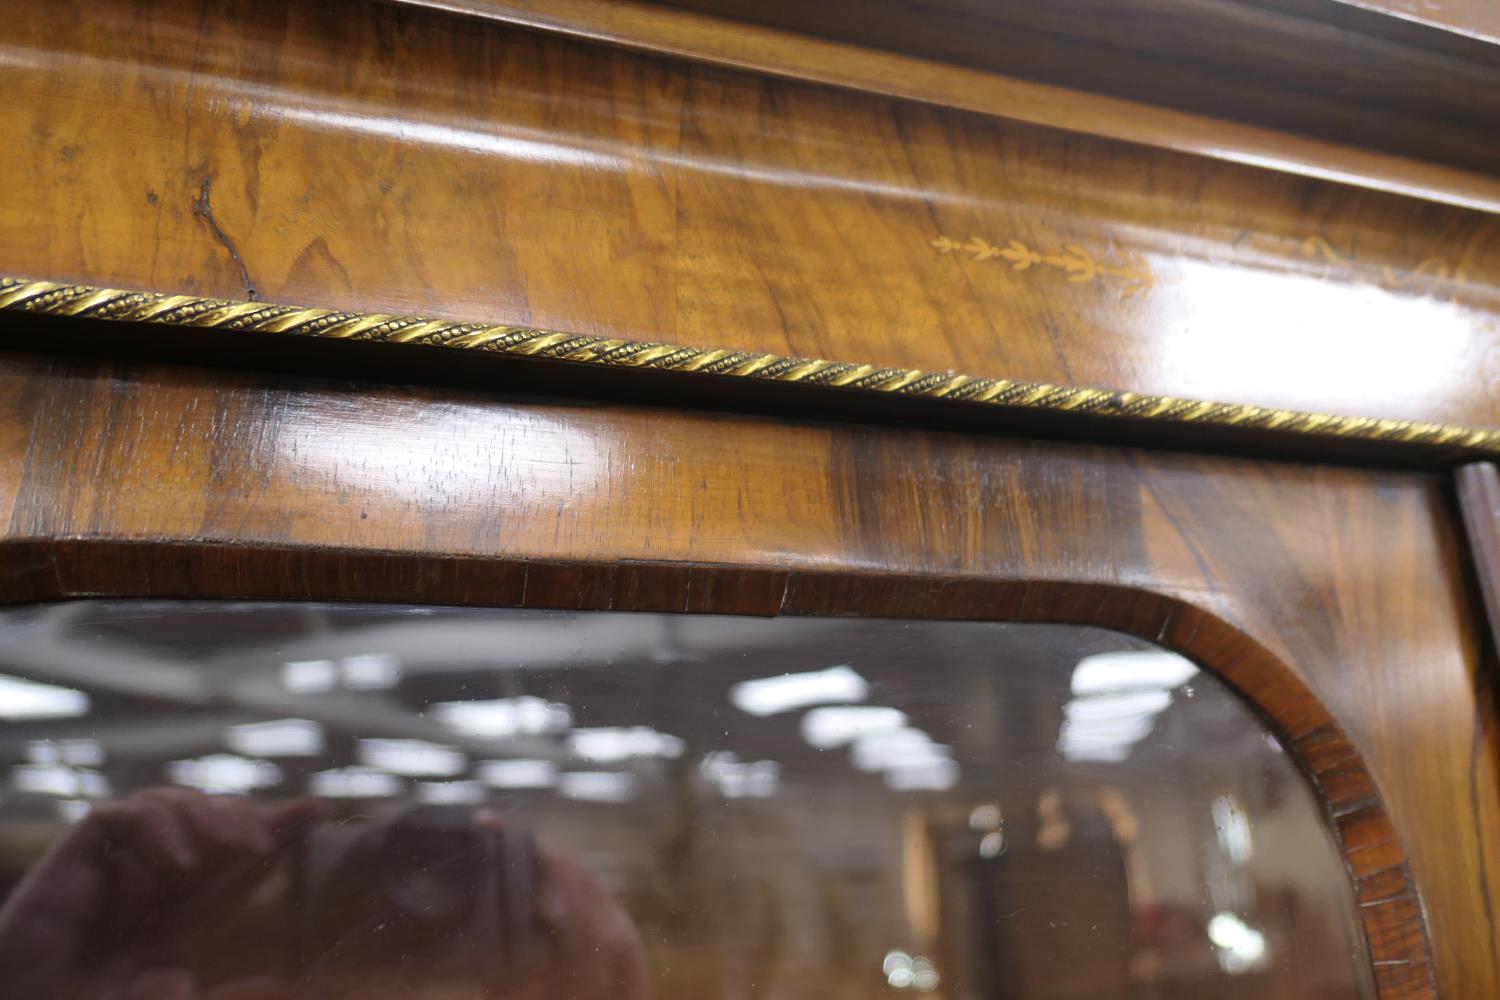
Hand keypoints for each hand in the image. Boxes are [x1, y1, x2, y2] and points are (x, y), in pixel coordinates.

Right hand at [0, 786, 317, 998]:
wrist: (23, 999)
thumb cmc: (83, 999)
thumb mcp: (148, 994)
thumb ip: (173, 990)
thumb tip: (208, 984)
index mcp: (187, 903)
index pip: (241, 852)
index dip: (280, 828)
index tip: (318, 810)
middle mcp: (159, 873)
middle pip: (215, 817)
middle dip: (247, 817)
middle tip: (266, 841)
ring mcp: (121, 859)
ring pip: (174, 803)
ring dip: (208, 815)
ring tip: (230, 849)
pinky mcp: (81, 852)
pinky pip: (123, 815)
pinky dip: (155, 825)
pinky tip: (175, 860)